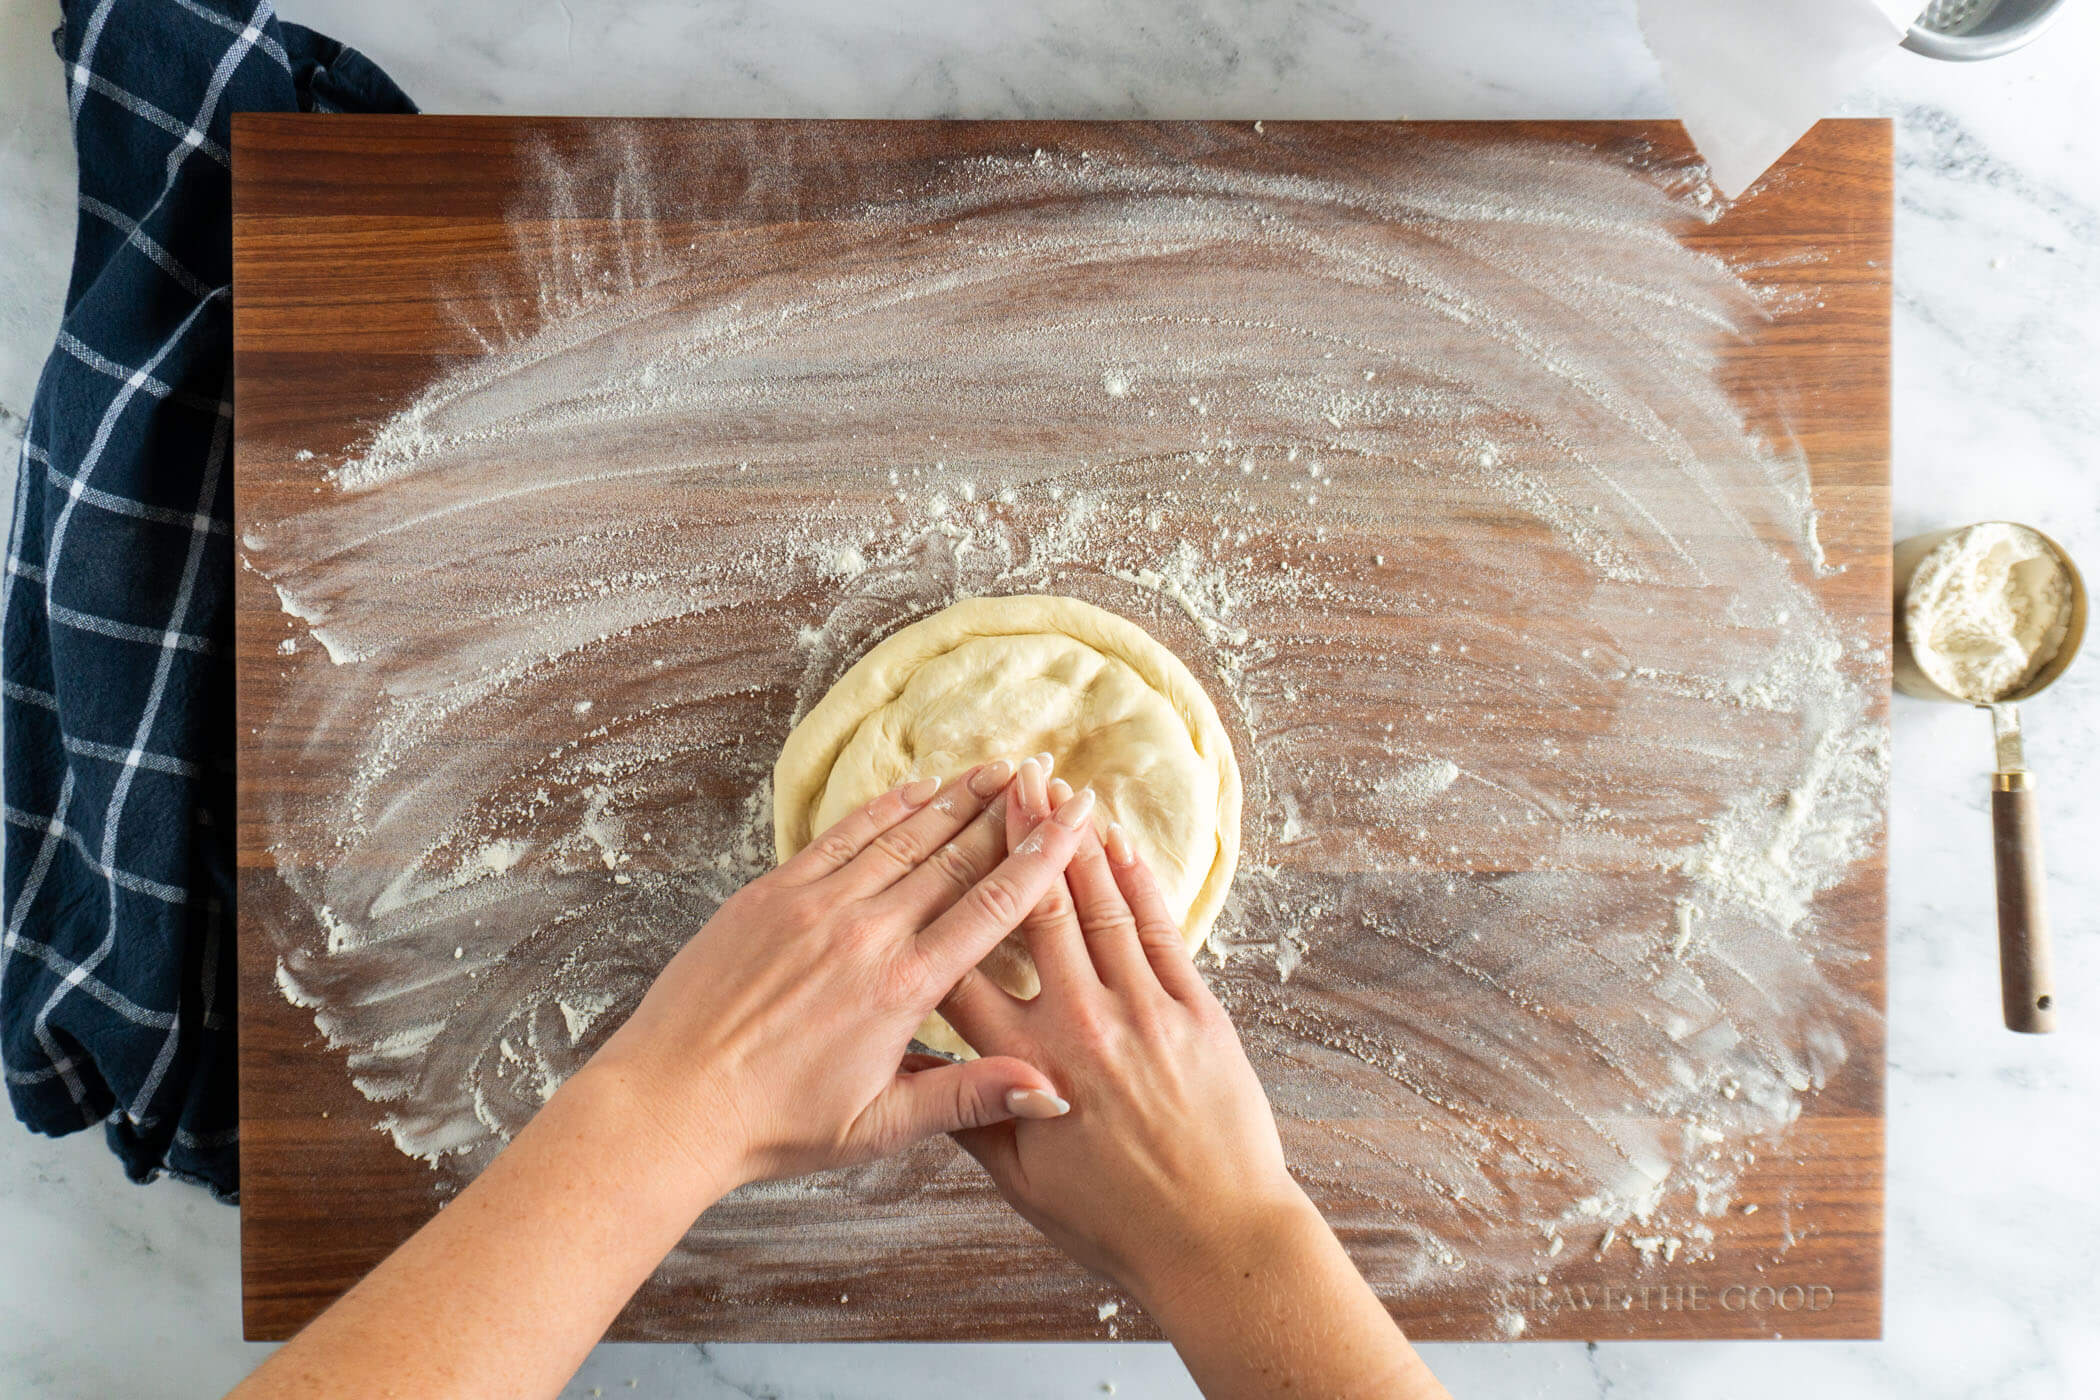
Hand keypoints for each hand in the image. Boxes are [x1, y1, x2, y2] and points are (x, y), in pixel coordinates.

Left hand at [584, 761, 1098, 1190]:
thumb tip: (1054, 1094)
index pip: (992, 906)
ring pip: (902, 836)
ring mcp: (814, 906)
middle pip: (954, 857)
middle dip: (1008, 813)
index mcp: (902, 989)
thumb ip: (972, 1099)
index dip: (1043, 856)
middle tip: (1048, 777)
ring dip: (954, 799)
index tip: (1077, 819)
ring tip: (995, 769)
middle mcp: (864, 933)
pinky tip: (915, 789)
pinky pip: (841, 837)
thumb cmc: (775, 1124)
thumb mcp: (882, 1126)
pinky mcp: (771, 893)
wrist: (670, 1102)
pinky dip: (884, 810)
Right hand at [944, 772, 1310, 1303]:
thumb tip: (917, 1076)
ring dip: (1075, 846)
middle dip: (1018, 840)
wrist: (1216, 1240)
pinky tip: (1119, 845)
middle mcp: (1083, 1027)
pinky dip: (1139, 884)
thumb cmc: (1114, 1221)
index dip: (948, 904)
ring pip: (1100, 909)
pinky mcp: (1197, 1014)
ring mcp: (1145, 1014)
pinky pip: (1162, 933)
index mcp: (1030, 1066)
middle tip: (1005, 779)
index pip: (967, 971)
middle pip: (1036, 914)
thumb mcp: (1023, 1183)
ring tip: (1055, 792)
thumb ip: (971, 1116)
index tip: (933, 851)